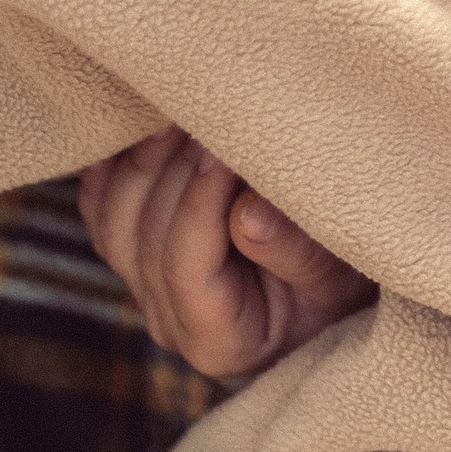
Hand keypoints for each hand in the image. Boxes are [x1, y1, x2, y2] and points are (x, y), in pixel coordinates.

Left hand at [77, 126, 375, 379]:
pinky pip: (103, 212)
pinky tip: (133, 127)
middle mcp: (169, 322)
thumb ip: (297, 253)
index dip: (198, 203)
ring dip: (139, 162)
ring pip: (114, 222)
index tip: (226, 149)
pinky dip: (111, 168)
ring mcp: (147, 291)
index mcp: (218, 340)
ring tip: (176, 111)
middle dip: (170, 170)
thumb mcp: (340, 278)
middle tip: (203, 112)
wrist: (335, 294)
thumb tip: (249, 213)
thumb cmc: (347, 285)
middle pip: (142, 239)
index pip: (184, 266)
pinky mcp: (139, 257)